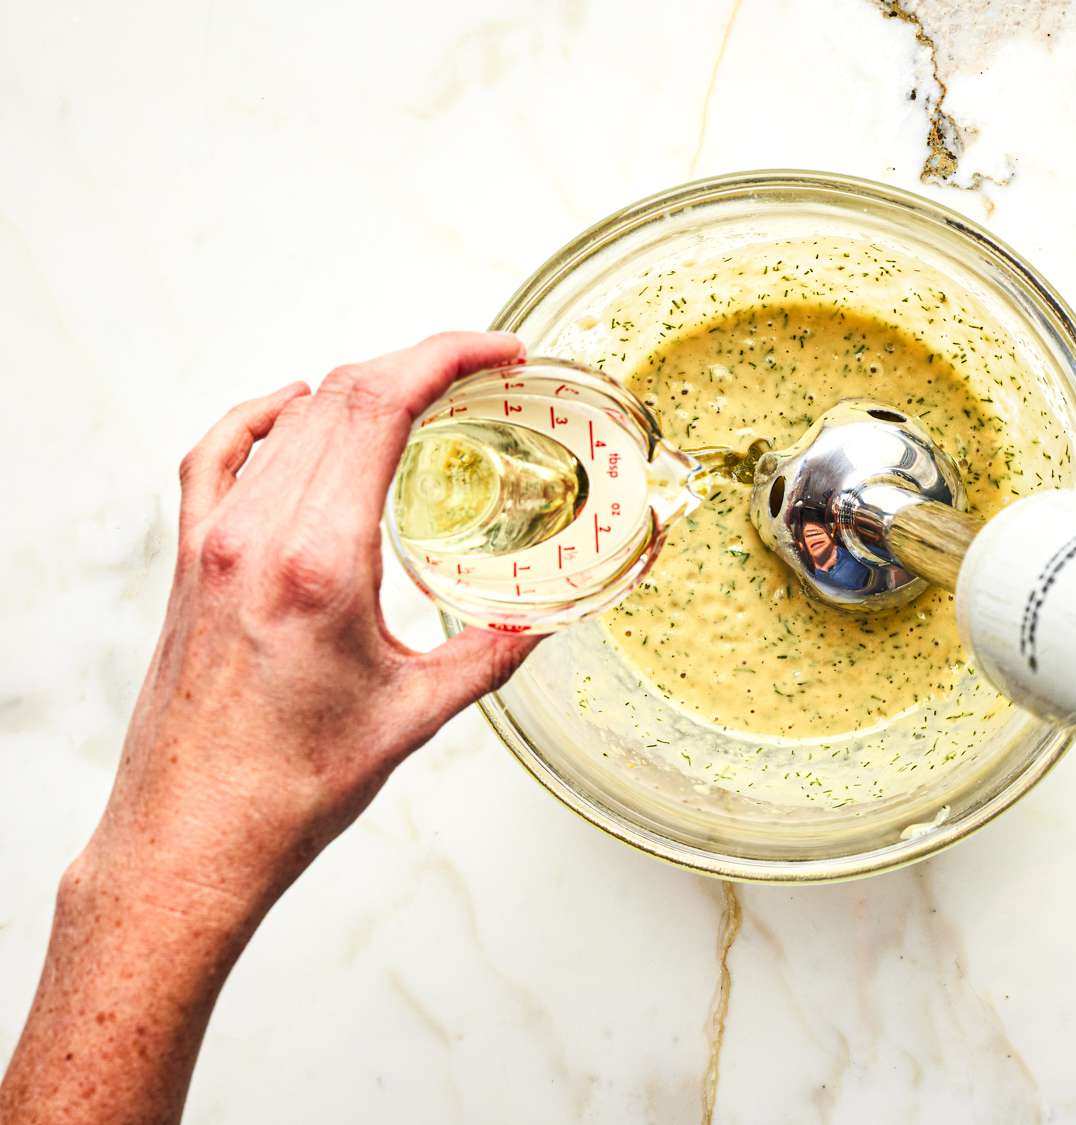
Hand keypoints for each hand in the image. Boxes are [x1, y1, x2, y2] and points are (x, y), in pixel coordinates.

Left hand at [1, 332, 538, 1124]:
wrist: (192, 838)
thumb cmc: (288, 789)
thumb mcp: (413, 715)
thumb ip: (490, 655)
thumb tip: (544, 617)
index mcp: (319, 561)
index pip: (380, 408)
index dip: (446, 358)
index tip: (498, 352)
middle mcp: (258, 535)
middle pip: (341, 397)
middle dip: (418, 363)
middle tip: (481, 371)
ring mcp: (214, 540)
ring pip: (289, 418)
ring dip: (358, 387)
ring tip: (417, 392)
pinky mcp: (191, 558)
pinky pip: (221, 453)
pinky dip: (265, 414)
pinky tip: (295, 405)